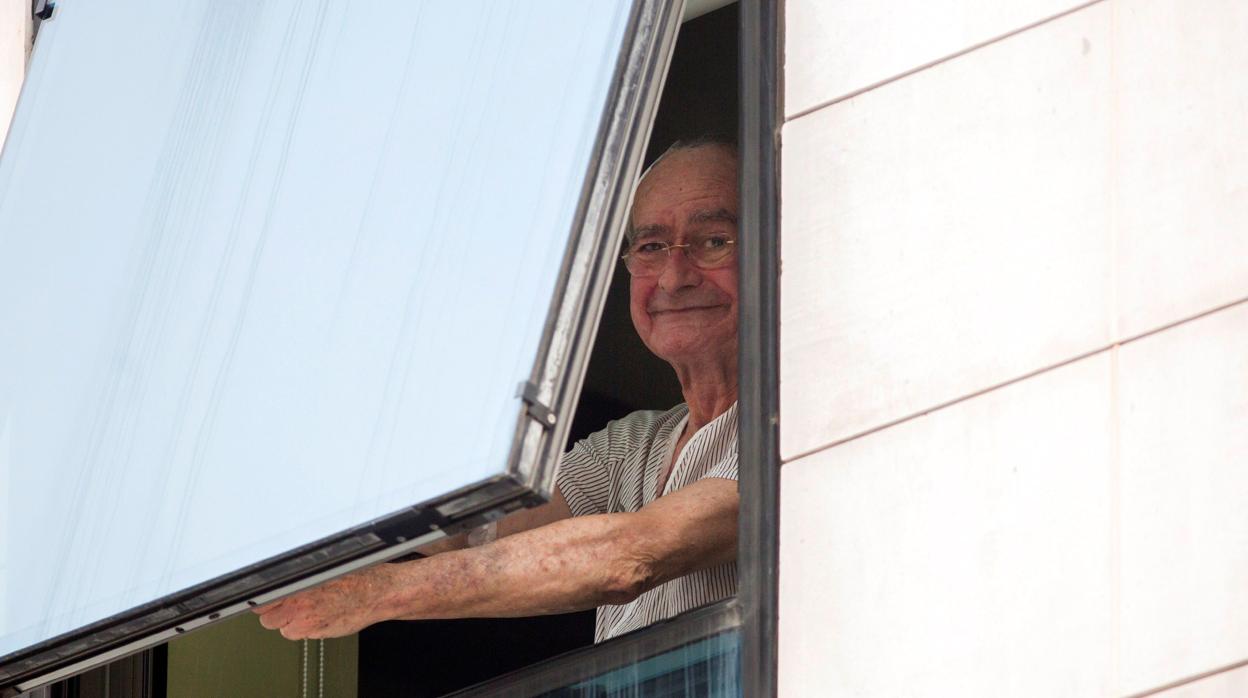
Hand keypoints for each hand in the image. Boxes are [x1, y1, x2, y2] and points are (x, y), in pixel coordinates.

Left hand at [253, 565, 395, 639]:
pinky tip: (318, 617)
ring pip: (282, 628)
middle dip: (275, 611)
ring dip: (289, 622)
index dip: (265, 599)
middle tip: (289, 604)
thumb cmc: (357, 577)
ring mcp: (307, 622)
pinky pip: (299, 634)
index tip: (266, 599)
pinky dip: (304, 629)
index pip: (262, 598)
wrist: (379, 593)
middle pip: (266, 617)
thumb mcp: (325, 567)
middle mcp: (299, 603)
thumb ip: (299, 576)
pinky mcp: (317, 633)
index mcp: (298, 583)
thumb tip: (279, 578)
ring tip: (307, 610)